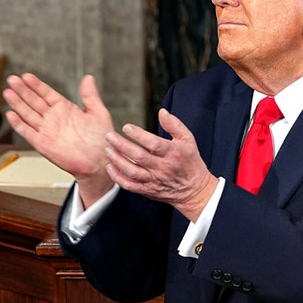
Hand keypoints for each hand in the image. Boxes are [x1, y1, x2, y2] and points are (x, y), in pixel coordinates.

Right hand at [4, 73, 114, 205]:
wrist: (100, 161)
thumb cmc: (101, 139)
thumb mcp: (98, 112)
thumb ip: (90, 95)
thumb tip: (88, 78)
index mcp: (64, 108)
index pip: (46, 93)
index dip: (36, 85)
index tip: (26, 76)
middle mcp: (53, 118)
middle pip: (33, 101)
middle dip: (23, 90)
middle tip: (12, 79)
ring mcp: (47, 131)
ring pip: (28, 114)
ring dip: (17, 103)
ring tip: (8, 92)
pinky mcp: (43, 144)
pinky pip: (28, 132)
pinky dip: (19, 124)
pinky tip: (11, 114)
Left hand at [102, 109, 218, 220]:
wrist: (194, 190)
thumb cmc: (190, 162)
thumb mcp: (188, 140)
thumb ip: (174, 125)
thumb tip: (162, 112)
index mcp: (173, 153)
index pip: (153, 144)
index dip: (138, 135)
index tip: (126, 127)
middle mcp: (162, 167)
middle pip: (139, 157)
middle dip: (121, 145)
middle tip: (109, 136)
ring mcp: (154, 180)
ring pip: (132, 171)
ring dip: (117, 160)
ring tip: (108, 149)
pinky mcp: (147, 190)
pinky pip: (129, 185)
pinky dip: (117, 177)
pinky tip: (110, 167)